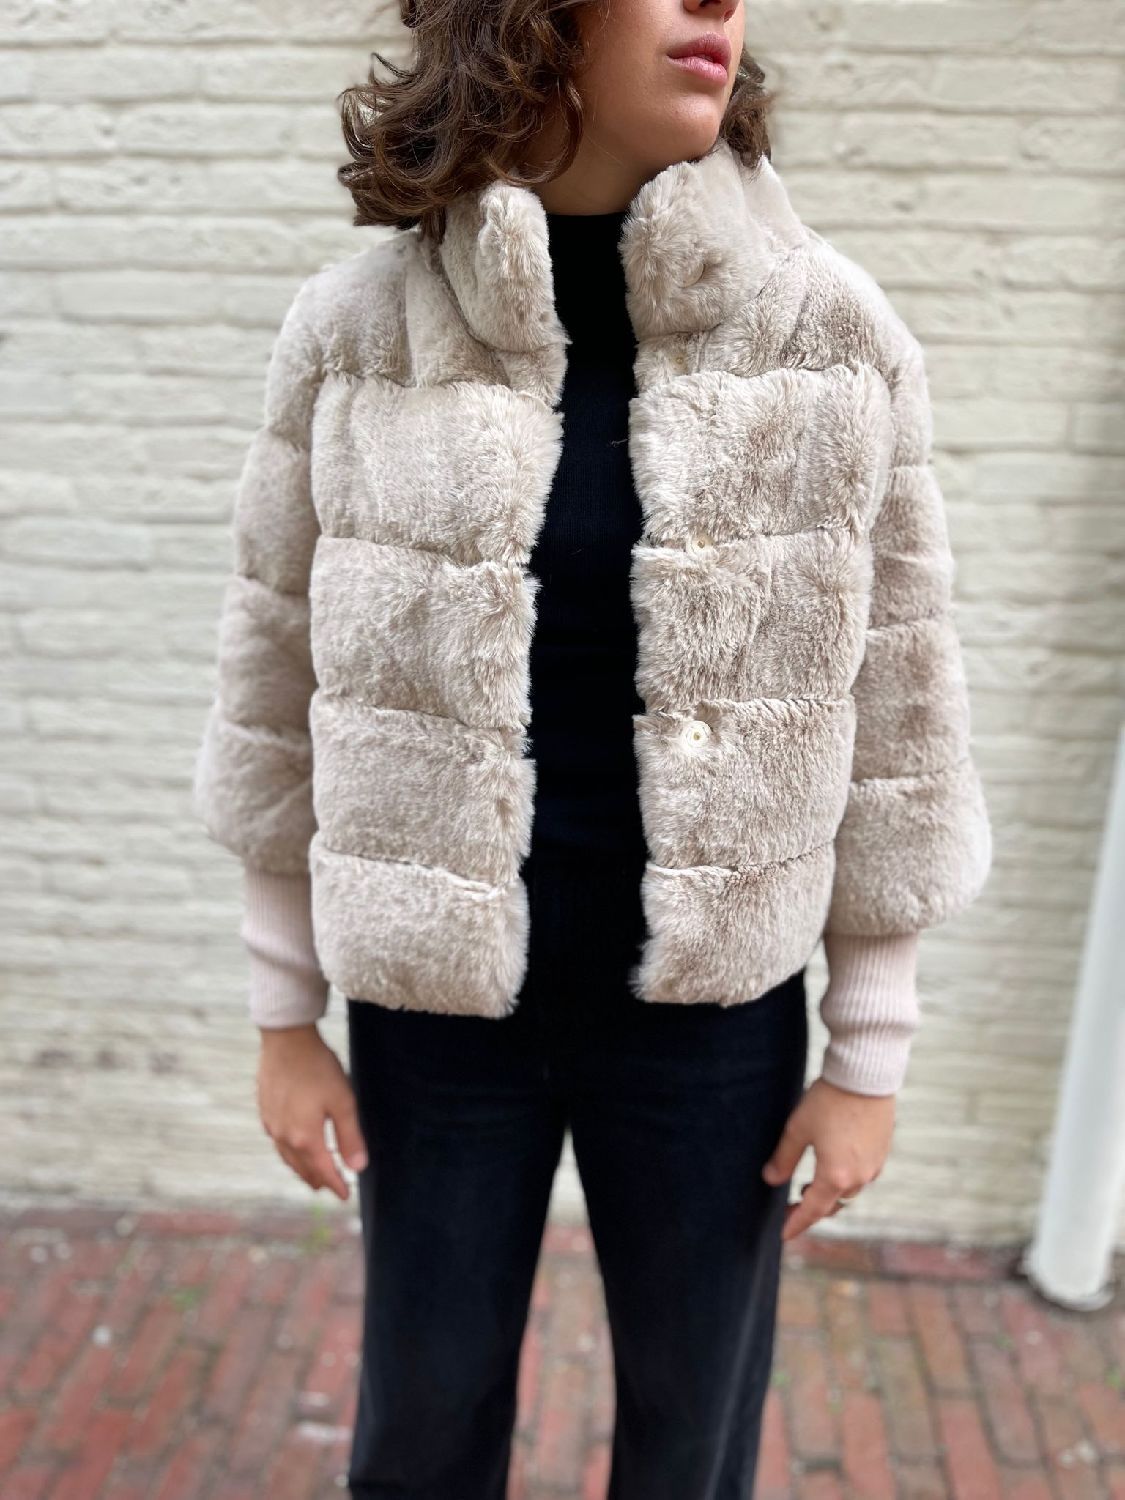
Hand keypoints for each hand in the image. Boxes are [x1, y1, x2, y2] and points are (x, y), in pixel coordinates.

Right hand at [256, 1024, 367, 1199]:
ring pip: (287, 1156)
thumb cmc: (318, 1068)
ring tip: (310, 1174)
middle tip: (328, 1187)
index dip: (336, 1184)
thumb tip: (358, 1167)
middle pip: (302, 1167)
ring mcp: (271, 1124)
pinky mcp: (265, 1110)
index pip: (324, 1170)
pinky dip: (288, 1151)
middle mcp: (284, 1136)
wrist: (286, 1040)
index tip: (345, 1196)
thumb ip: (350, 1136)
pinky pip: (277, 1141)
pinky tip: (290, 1145)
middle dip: (317, 1179)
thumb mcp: (343, 1102)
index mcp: (305, 1137)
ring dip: (300, 1168)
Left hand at [761, 1076, 895, 1242]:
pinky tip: (833, 1166)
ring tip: (807, 1186)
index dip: (796, 1224)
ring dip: (829, 1195)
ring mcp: (874, 1166)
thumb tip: (771, 1179)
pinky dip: (844, 1179)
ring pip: (849, 1192)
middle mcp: (859, 1177)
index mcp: (835, 1176)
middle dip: (811, 1210)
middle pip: (833, 1205)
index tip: (783, 1234)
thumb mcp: (798, 1129)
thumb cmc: (828, 1100)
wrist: (866, 1075)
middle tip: (790, 1206)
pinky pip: (862, 1176)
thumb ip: (784, 1158)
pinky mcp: (882, 1152)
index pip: (812, 1211)